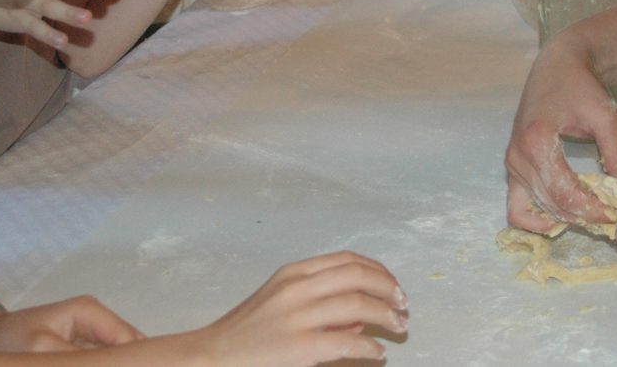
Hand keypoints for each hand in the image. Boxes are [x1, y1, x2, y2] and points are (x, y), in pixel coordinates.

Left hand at [0, 295, 143, 351]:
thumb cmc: (10, 340)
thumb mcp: (41, 349)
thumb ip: (77, 357)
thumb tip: (109, 362)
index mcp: (90, 311)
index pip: (127, 339)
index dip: (134, 360)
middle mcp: (97, 319)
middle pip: (129, 346)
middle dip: (126, 361)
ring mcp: (93, 333)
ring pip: (120, 354)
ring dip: (114, 362)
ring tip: (114, 365)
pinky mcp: (86, 347)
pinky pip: (106, 358)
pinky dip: (105, 363)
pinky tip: (100, 365)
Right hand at [202, 251, 407, 365]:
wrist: (213, 356)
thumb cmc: (248, 332)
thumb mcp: (280, 301)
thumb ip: (318, 299)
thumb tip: (361, 316)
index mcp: (294, 273)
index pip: (347, 260)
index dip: (378, 270)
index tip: (393, 284)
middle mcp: (297, 288)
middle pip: (358, 276)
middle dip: (389, 288)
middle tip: (403, 304)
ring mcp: (297, 317)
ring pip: (358, 305)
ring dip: (386, 315)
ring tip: (398, 326)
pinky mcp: (299, 347)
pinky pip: (347, 342)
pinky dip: (370, 347)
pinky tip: (378, 353)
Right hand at [505, 34, 616, 234]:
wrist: (557, 65)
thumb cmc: (581, 86)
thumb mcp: (606, 118)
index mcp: (536, 141)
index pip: (565, 192)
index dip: (592, 209)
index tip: (616, 214)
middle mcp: (517, 155)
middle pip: (551, 203)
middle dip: (583, 215)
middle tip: (611, 216)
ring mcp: (511, 162)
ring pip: (537, 207)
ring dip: (565, 216)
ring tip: (594, 212)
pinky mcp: (512, 165)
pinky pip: (517, 205)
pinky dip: (537, 217)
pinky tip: (563, 217)